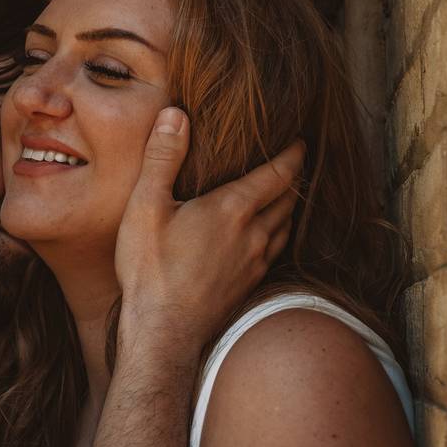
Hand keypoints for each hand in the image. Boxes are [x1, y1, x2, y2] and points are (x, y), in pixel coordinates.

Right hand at [114, 106, 304, 355]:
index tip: (301, 139)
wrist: (163, 333)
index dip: (292, 155)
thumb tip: (176, 114)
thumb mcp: (146, 206)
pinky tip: (266, 239)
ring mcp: (254, 264)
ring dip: (289, 208)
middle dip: (294, 178)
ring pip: (285, 228)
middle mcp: (253, 235)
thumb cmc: (151, 269)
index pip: (277, 174)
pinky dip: (277, 235)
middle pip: (288, 200)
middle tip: (295, 163)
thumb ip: (163, 158)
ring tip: (286, 196)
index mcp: (232, 209)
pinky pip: (274, 252)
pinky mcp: (248, 286)